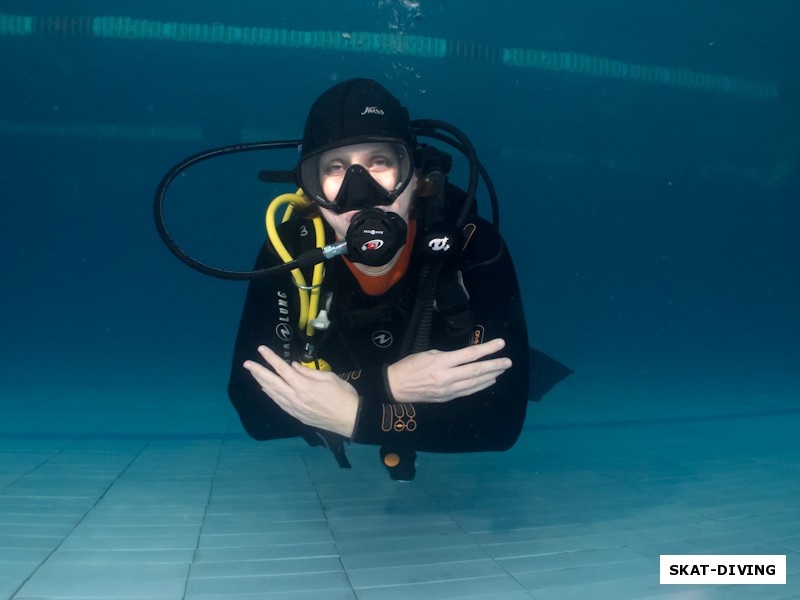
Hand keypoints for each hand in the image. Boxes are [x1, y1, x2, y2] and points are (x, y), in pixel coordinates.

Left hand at [243, 346, 358, 437]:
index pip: (283, 369)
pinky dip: (271, 395)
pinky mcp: (298, 416)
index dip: (270, 358)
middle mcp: (296, 398)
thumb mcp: (330, 377)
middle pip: (273, 382)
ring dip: (262, 383)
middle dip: (258, 372)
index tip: (261, 349)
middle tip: (247, 363)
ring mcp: (295, 409)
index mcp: (304, 386)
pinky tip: (266, 390)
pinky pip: (280, 403)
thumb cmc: (344, 396)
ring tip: (253, 374)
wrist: (351, 419)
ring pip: (274, 394)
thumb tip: (293, 366)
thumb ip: (308, 372)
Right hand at [386, 338, 511, 403]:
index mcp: (441, 363)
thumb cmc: (409, 366)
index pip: (469, 354)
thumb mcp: (427, 354)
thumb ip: (447, 356)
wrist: (395, 387)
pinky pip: (468, 392)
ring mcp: (448, 390)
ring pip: (475, 383)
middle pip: (476, 371)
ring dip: (491, 376)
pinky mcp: (447, 398)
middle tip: (508, 362)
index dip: (487, 349)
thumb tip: (463, 358)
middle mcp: (447, 377)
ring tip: (502, 369)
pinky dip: (481, 386)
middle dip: (494, 365)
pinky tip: (490, 381)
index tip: (500, 344)